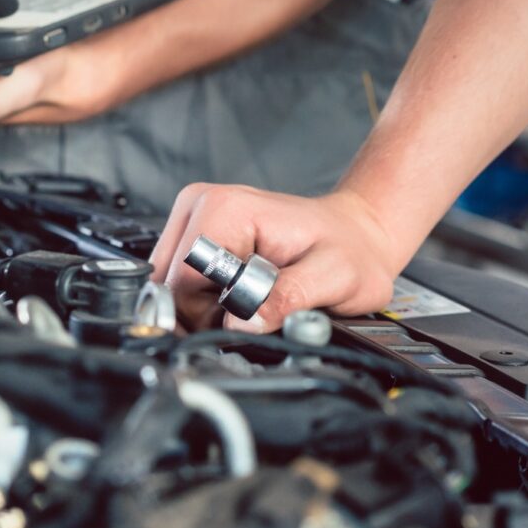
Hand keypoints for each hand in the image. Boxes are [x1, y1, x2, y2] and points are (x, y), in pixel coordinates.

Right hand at [150, 185, 406, 332]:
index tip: (255, 313)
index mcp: (226, 208)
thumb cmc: (349, 251)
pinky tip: (240, 291)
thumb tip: (242, 322)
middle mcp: (200, 205)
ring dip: (209, 307)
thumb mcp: (334, 277)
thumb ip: (289, 298)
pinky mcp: (195, 235)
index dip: (214, 313)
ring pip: (173, 289)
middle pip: (173, 287)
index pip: (184, 282)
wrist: (354, 235)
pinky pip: (181, 284)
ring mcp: (194, 218)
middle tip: (262, 305)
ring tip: (255, 295)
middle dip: (212, 311)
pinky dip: (208, 300)